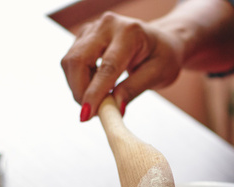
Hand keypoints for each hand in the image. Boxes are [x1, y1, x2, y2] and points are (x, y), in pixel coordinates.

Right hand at [61, 12, 183, 118]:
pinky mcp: (84, 36)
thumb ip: (135, 88)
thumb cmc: (164, 57)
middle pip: (78, 60)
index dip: (95, 93)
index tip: (87, 115)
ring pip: (70, 61)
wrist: (161, 41)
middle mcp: (107, 25)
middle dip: (80, 91)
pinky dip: (78, 80)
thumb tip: (115, 107)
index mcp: (129, 33)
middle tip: (92, 114)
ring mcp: (93, 28)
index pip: (107, 67)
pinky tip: (95, 88)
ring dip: (78, 87)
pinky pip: (71, 61)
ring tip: (98, 101)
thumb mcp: (158, 74)